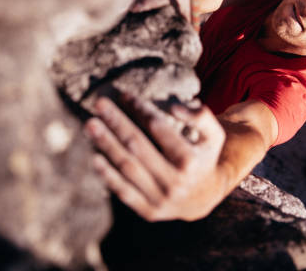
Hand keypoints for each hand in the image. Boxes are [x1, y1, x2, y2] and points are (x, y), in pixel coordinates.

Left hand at [84, 94, 225, 220]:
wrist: (205, 197)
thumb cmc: (204, 156)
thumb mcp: (214, 134)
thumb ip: (201, 116)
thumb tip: (174, 107)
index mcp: (189, 160)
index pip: (158, 127)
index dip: (140, 108)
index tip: (124, 94)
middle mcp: (175, 181)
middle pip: (138, 145)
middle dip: (116, 122)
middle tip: (99, 104)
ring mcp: (161, 199)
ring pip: (128, 168)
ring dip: (106, 144)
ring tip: (91, 125)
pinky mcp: (150, 211)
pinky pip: (124, 192)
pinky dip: (109, 176)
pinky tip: (95, 157)